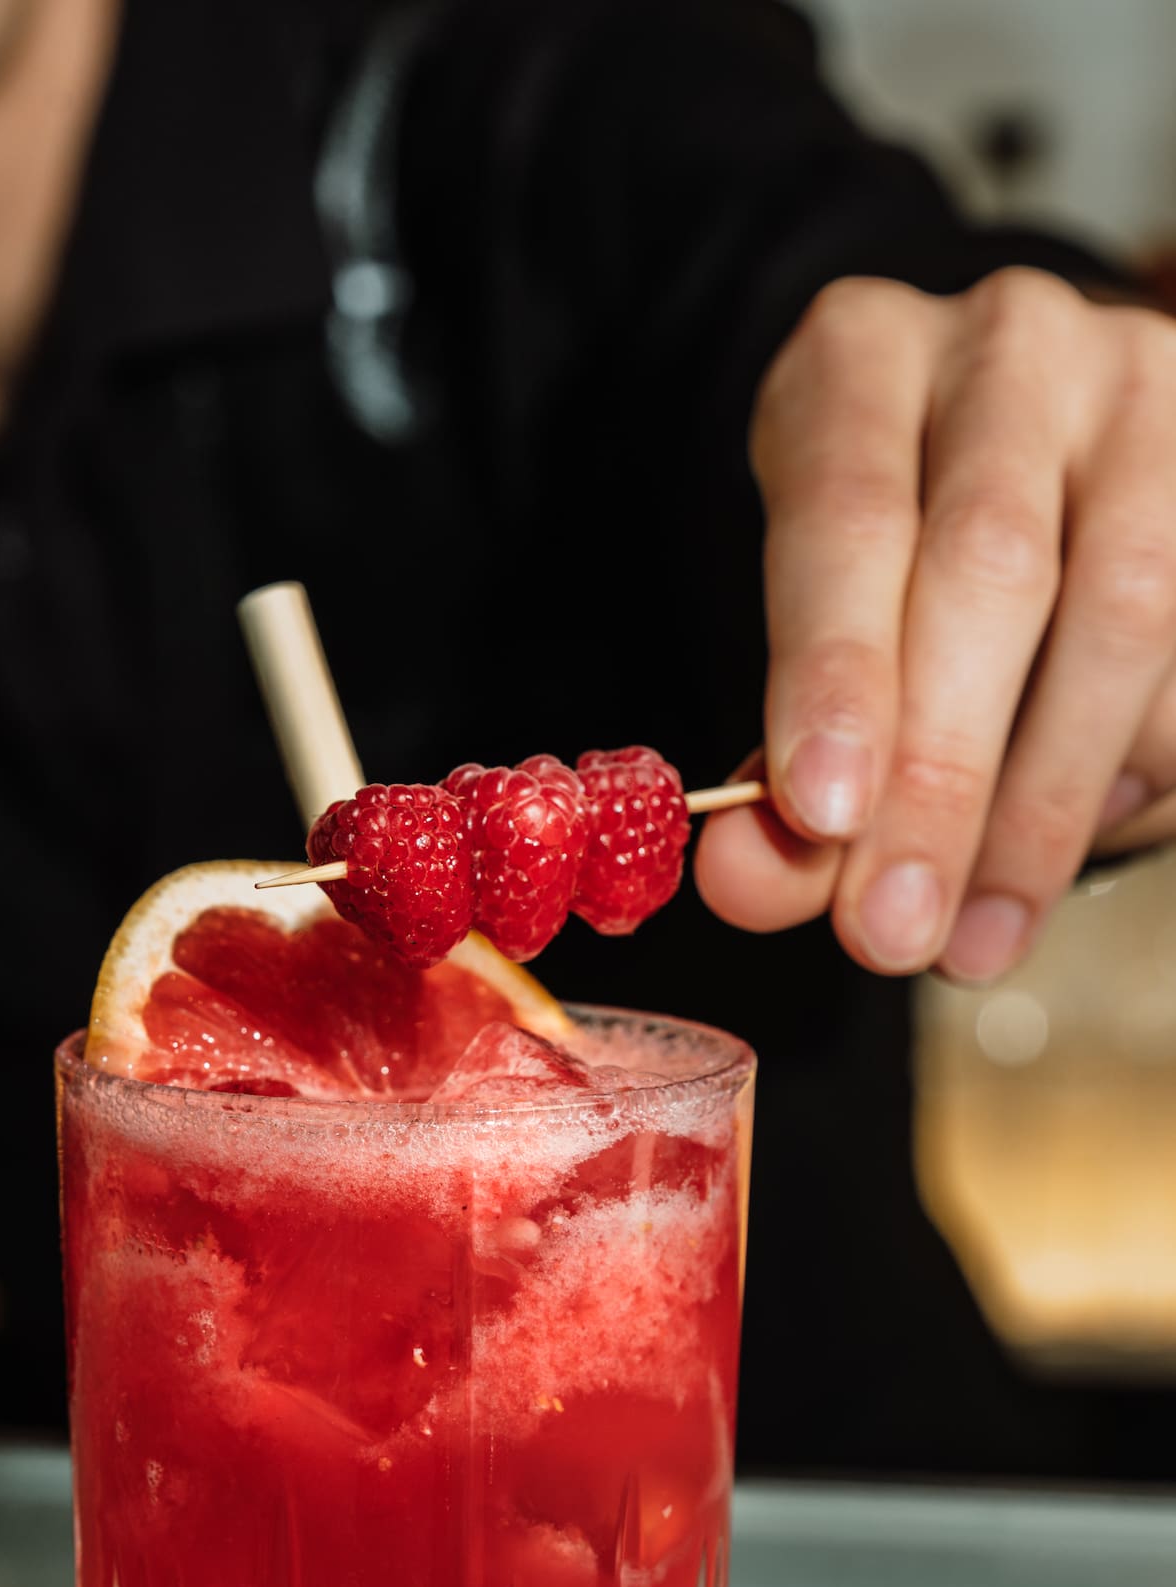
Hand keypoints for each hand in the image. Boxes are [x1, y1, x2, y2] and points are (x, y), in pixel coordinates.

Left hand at [696, 267, 1175, 980]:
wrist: (1019, 471)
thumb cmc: (881, 573)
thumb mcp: (805, 645)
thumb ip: (780, 775)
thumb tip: (750, 882)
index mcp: (858, 358)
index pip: (846, 513)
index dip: (837, 670)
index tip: (822, 816)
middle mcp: (1010, 347)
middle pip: (992, 567)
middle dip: (941, 774)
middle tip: (891, 930)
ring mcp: (1144, 393)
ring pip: (1126, 602)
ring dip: (1045, 803)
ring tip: (970, 939)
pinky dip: (1131, 770)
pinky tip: (1052, 857)